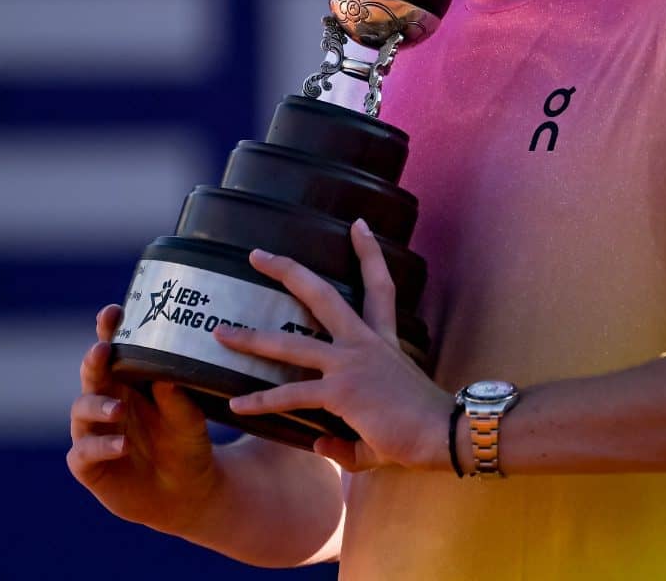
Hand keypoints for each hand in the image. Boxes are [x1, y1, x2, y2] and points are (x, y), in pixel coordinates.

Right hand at [66, 304, 224, 534]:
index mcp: (129, 383)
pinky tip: (121, 446)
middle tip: (102, 351)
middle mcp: (106, 402)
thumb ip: (179, 402)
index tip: (112, 313)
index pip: (114, 351)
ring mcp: (94, 433)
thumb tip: (167, 378)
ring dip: (97, 406)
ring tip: (118, 410)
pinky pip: (84, 452)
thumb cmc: (187, 446)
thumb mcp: (191, 423)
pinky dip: (100, 446)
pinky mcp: (90, 465)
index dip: (108, 331)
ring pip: (81, 410)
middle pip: (91, 374)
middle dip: (93, 361)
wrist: (187, 494)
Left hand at [216, 220, 453, 472]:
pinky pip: (291, 395)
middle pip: (322, 294)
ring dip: (252, 338)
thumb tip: (319, 441)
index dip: (369, 253)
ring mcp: (349, 364)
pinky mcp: (340, 392)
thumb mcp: (386, 418)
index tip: (358, 224)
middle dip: (288, 270)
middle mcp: (363, 343)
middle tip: (256, 254)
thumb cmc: (424, 427)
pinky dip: (262, 401)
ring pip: (291, 342)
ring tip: (221, 333)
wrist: (444, 432)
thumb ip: (348, 433)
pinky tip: (238, 405)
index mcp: (382, 341)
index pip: (379, 287)